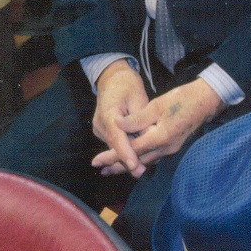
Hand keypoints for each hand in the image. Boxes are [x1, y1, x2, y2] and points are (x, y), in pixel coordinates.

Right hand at [91, 60, 150, 176]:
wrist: (112, 78)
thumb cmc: (127, 85)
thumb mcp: (138, 98)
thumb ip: (142, 119)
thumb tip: (150, 136)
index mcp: (108, 114)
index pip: (117, 138)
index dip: (126, 153)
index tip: (134, 165)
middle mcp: (100, 125)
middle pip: (115, 146)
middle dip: (128, 160)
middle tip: (141, 173)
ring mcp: (100, 129)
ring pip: (115, 146)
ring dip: (127, 156)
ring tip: (141, 169)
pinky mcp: (103, 131)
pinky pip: (115, 142)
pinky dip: (125, 149)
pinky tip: (136, 159)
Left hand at [92, 78, 224, 175]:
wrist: (208, 99)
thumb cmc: (183, 99)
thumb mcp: (157, 105)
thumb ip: (136, 119)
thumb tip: (118, 125)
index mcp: (160, 138)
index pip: (130, 150)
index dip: (112, 156)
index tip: (96, 161)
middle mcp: (166, 148)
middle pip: (137, 161)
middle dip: (118, 166)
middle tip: (101, 171)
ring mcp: (172, 148)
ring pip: (146, 161)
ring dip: (129, 164)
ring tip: (113, 168)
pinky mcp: (175, 144)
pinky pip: (154, 156)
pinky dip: (141, 159)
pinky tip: (135, 158)